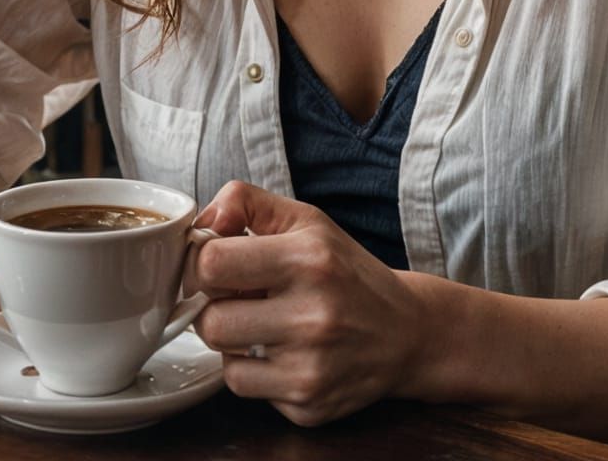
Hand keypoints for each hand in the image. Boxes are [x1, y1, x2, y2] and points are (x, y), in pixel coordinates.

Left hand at [192, 182, 421, 425]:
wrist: (406, 332)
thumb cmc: (346, 271)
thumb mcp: (306, 221)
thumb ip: (246, 203)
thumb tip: (201, 221)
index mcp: (309, 259)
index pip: (213, 263)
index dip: (201, 262)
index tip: (213, 263)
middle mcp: (312, 315)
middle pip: (211, 320)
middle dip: (214, 305)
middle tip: (235, 296)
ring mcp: (311, 367)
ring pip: (223, 357)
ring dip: (231, 338)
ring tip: (259, 321)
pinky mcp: (308, 404)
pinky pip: (245, 387)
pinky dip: (252, 368)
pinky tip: (279, 350)